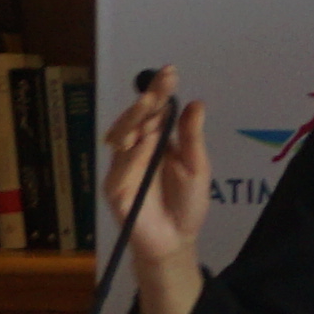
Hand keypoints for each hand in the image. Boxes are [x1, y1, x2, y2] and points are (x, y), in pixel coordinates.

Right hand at [101, 72, 212, 313]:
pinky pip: (120, 168)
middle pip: (134, 119)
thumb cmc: (186, 204)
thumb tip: (196, 102)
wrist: (177, 241)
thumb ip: (192, 137)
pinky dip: (132, 155)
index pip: (154, 111)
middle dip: (146, 100)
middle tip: (160, 86)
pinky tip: (145, 142)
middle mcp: (135, 150)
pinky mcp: (116, 189)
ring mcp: (123, 168)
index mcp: (156, 141)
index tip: (170, 72)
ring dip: (135, 119)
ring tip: (151, 105)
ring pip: (121, 137)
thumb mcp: (197, 166)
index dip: (159, 92)